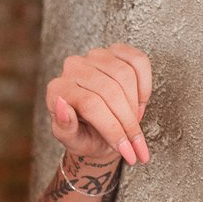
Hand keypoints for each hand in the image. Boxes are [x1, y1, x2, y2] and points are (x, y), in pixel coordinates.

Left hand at [45, 43, 151, 167]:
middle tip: (137, 145)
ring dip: (136, 105)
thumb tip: (62, 106)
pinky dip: (145, 85)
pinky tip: (141, 103)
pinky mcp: (116, 50)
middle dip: (128, 122)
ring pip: (125, 76)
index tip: (126, 151)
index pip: (91, 104)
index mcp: (57, 89)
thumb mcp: (72, 141)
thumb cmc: (83, 136)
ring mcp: (95, 55)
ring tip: (135, 125)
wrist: (97, 127)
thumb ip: (64, 128)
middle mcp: (73, 66)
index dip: (113, 129)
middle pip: (110, 91)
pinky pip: (139, 61)